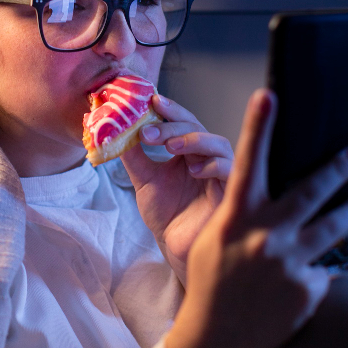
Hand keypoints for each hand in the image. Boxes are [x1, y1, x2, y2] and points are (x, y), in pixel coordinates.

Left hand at [120, 94, 233, 283]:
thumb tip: (116, 128)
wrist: (173, 246)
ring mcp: (221, 172)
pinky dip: (212, 165)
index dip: (170, 109)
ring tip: (170, 146)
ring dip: (193, 139)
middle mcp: (207, 156)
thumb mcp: (144, 179)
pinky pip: (230, 170)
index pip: (183, 120)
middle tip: (149, 132)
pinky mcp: (231, 192)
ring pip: (218, 143)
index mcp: (189, 149)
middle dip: (173, 125)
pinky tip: (192, 170)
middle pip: (198, 127)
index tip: (151, 101)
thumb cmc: (165, 212)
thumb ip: (134, 154)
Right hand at [165, 88, 347, 347]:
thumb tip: (268, 193)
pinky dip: (318, 269)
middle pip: (312, 190)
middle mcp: (265, 235)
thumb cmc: (211, 280)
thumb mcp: (214, 237)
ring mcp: (289, 263)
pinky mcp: (307, 290)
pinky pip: (324, 270)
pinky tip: (307, 276)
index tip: (268, 95)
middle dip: (338, 168)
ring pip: (334, 226)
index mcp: (235, 217)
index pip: (248, 161)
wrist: (217, 339)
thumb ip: (242, 213)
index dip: (258, 125)